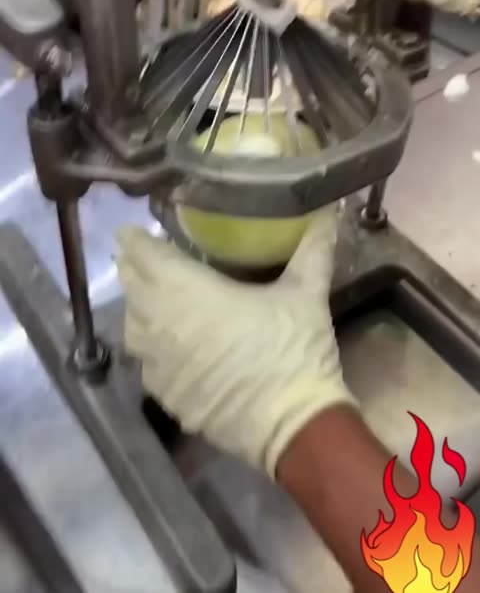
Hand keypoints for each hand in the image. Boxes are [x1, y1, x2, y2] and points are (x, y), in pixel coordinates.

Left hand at [117, 205, 354, 477]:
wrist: (292, 426)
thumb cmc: (293, 350)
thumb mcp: (306, 293)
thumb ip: (312, 249)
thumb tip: (327, 213)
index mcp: (186, 290)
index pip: (144, 255)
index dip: (135, 240)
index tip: (133, 231)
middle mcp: (160, 323)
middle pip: (131, 288)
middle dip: (134, 269)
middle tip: (144, 258)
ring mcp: (158, 364)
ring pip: (131, 327)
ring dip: (137, 309)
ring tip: (154, 299)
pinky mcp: (165, 396)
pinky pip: (145, 364)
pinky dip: (150, 349)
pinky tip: (168, 346)